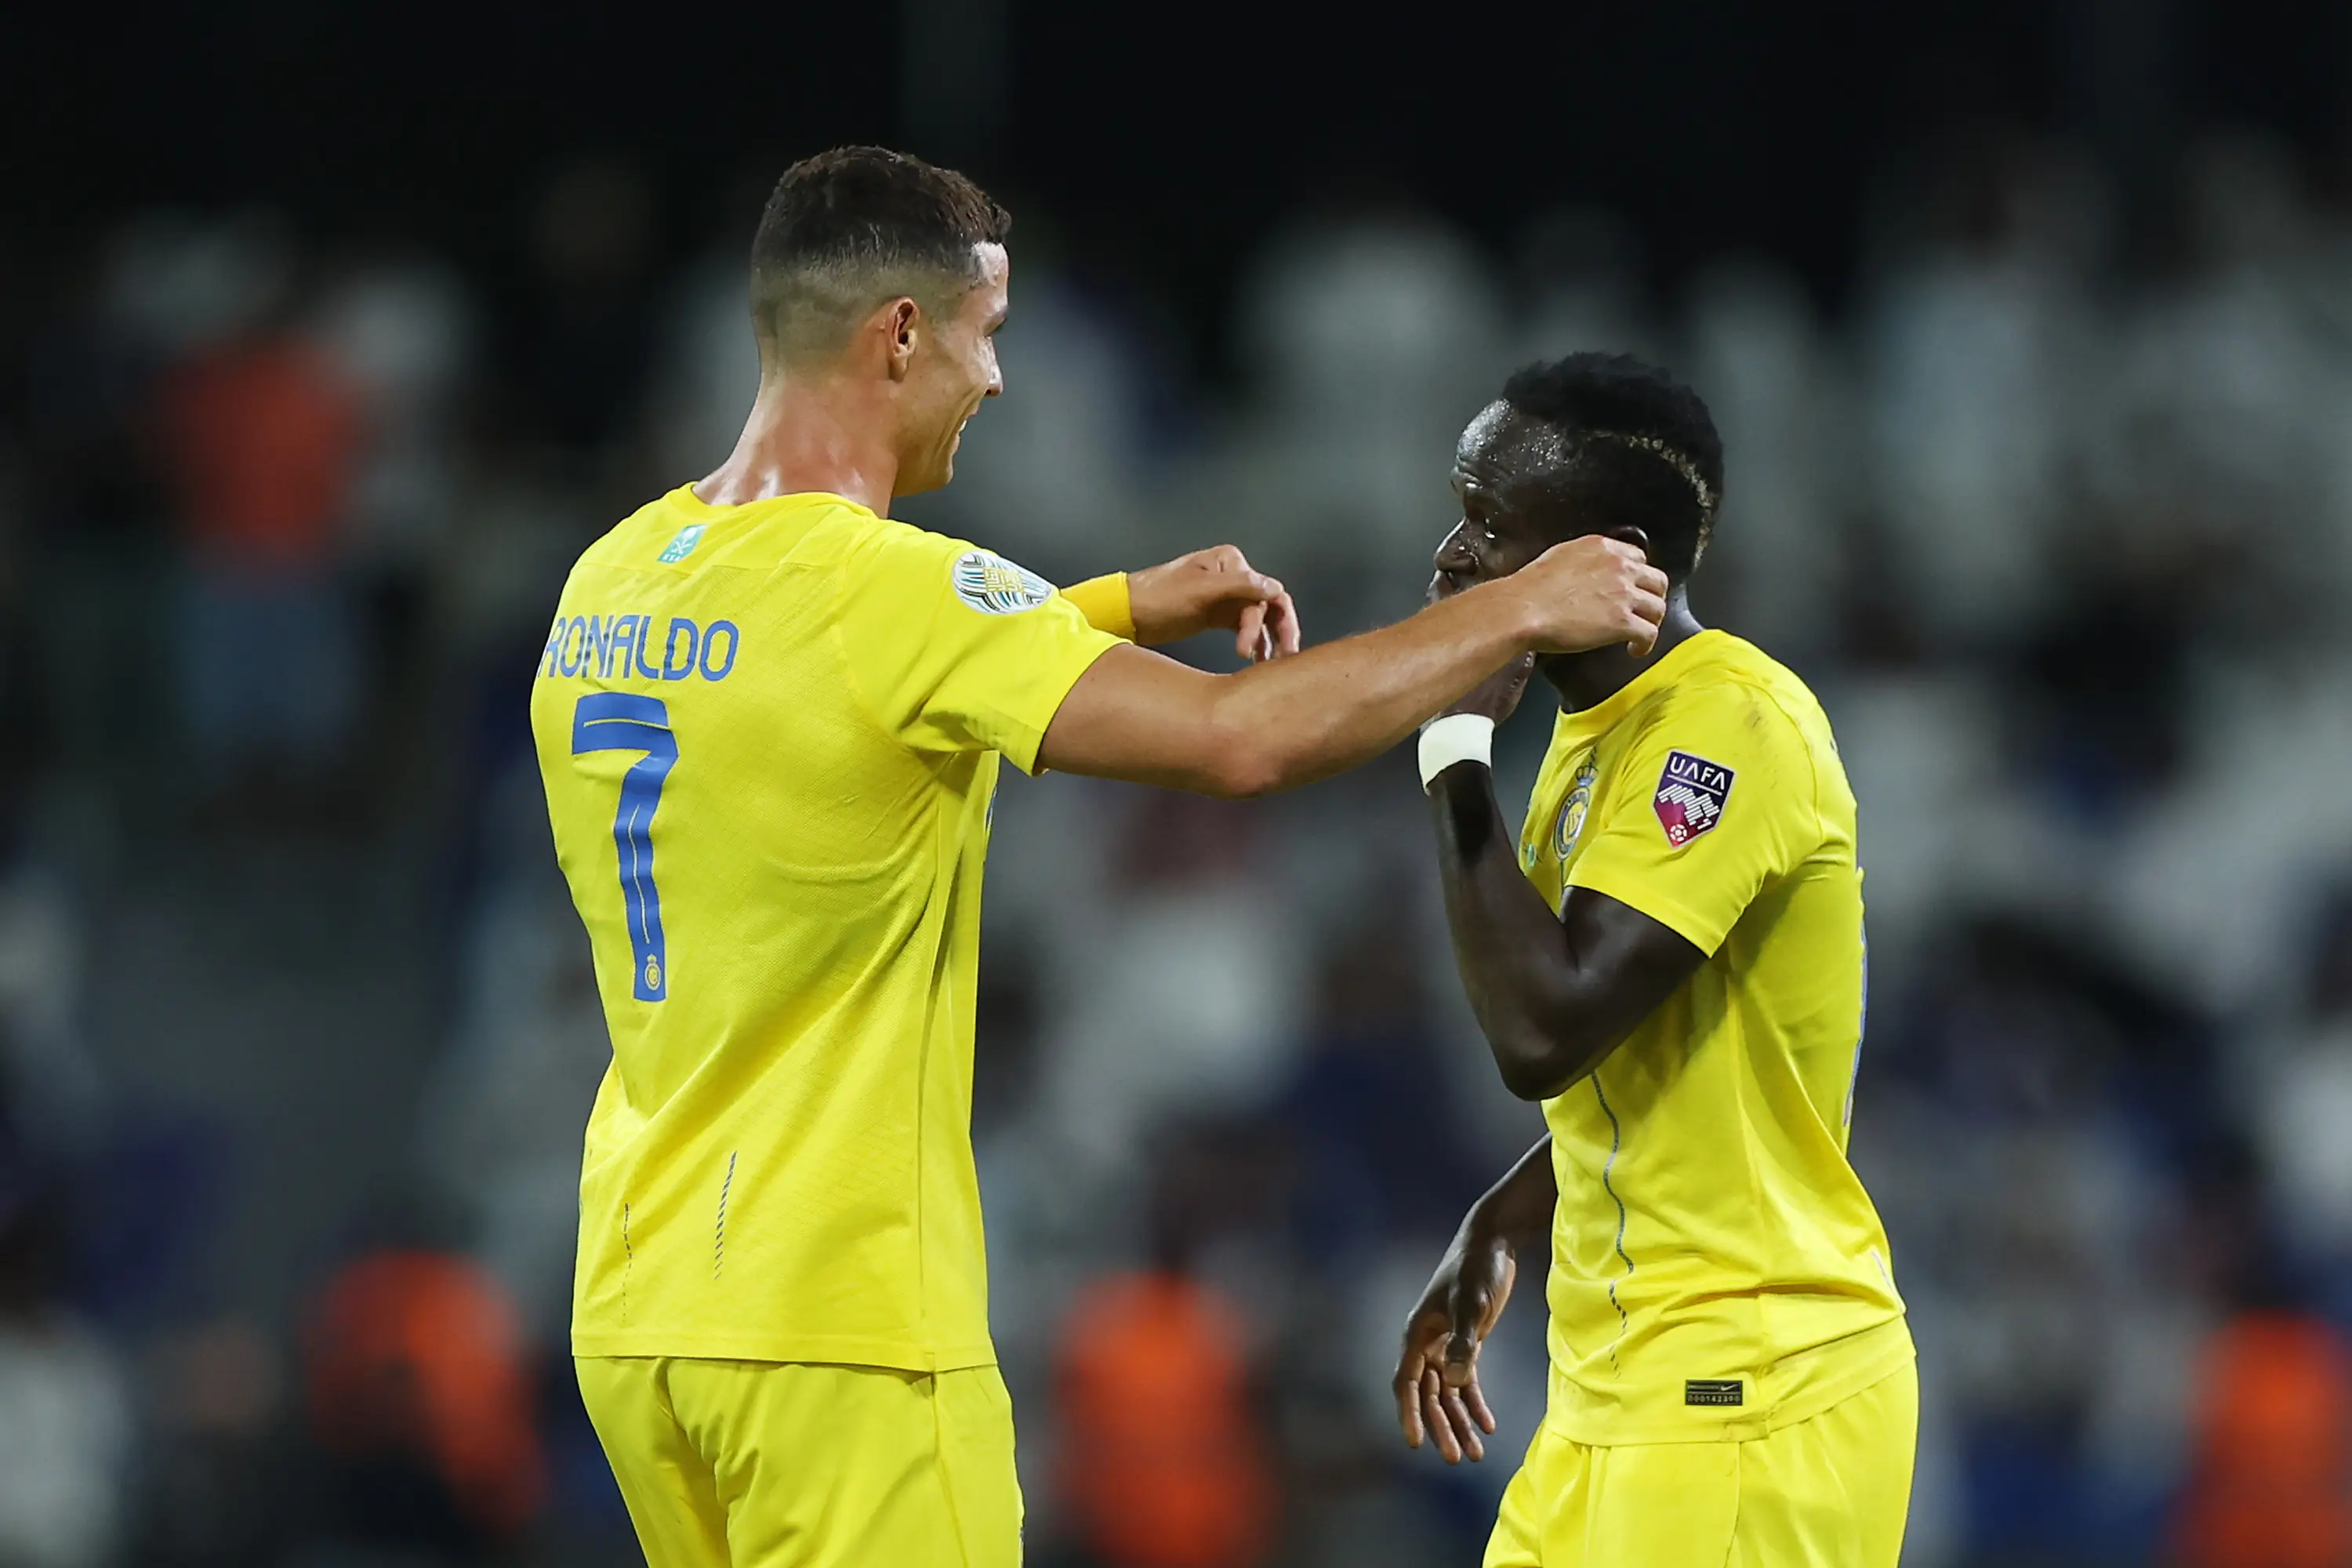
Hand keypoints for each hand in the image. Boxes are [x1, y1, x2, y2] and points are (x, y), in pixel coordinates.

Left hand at [1128, 545, 1301, 661]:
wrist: (1128, 614)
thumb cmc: (1158, 597)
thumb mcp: (1199, 591)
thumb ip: (1239, 586)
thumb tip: (1274, 588)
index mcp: (1229, 562)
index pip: (1263, 590)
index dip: (1265, 619)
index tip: (1249, 646)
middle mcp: (1232, 575)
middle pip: (1268, 603)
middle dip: (1278, 629)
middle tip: (1285, 656)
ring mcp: (1226, 596)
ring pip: (1259, 618)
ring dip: (1266, 639)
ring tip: (1267, 665)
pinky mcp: (1218, 615)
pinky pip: (1245, 629)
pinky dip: (1253, 643)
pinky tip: (1256, 660)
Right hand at [1393, 1227, 1518, 1462]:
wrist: (1492, 1243)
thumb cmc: (1477, 1269)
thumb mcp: (1472, 1305)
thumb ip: (1464, 1342)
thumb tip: (1455, 1383)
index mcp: (1417, 1334)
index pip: (1407, 1383)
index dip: (1409, 1414)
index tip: (1415, 1443)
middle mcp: (1426, 1343)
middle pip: (1429, 1396)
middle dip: (1440, 1428)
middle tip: (1456, 1459)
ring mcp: (1445, 1344)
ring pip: (1447, 1394)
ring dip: (1459, 1422)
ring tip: (1475, 1453)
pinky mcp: (1466, 1343)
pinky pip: (1465, 1383)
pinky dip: (1475, 1404)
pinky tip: (1489, 1426)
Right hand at [1490, 536, 1667, 655]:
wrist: (1522, 608)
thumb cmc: (1530, 588)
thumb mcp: (1560, 556)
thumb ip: (1584, 560)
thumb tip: (1587, 571)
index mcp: (1603, 548)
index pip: (1638, 557)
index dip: (1637, 576)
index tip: (1631, 588)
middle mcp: (1619, 566)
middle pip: (1656, 580)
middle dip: (1652, 597)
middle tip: (1643, 611)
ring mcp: (1623, 594)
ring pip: (1658, 607)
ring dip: (1651, 621)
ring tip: (1640, 634)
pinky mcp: (1622, 622)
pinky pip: (1650, 632)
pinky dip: (1645, 644)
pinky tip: (1634, 650)